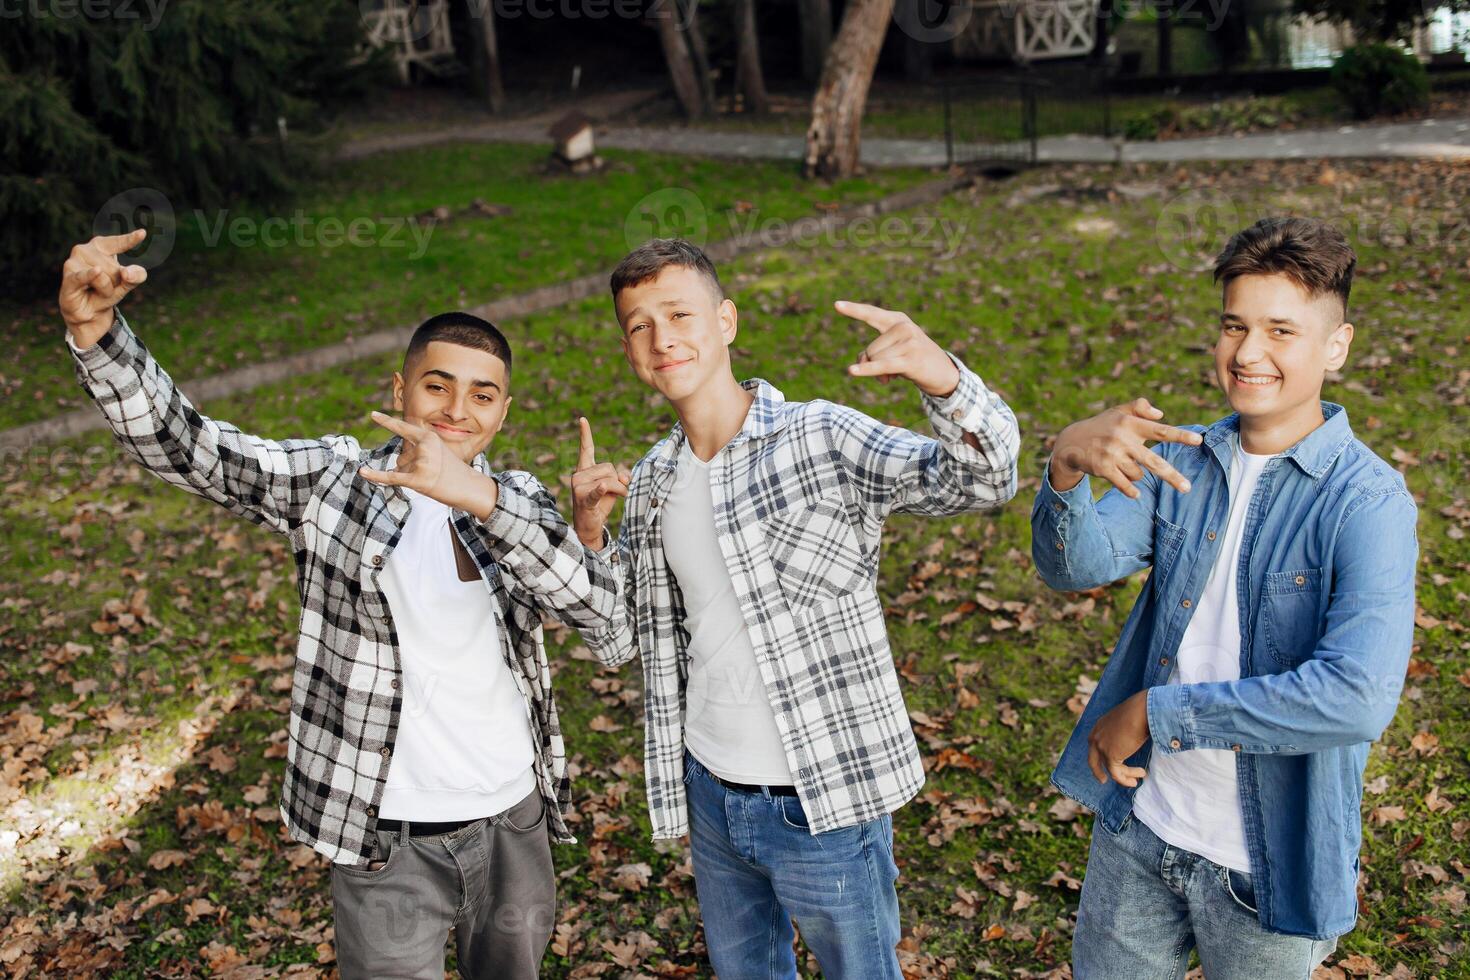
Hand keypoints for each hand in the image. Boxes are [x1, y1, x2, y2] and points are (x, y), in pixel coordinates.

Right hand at [60, 229, 149, 347]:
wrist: (88, 313)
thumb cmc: (106, 292)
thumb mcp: (127, 283)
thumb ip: (136, 275)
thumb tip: (126, 273)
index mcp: (101, 247)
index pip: (118, 242)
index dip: (130, 239)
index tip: (143, 233)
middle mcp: (85, 250)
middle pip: (115, 268)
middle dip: (115, 283)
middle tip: (104, 287)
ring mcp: (74, 262)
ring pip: (105, 276)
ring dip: (106, 290)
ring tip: (95, 291)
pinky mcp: (69, 277)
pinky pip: (85, 276)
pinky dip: (92, 276)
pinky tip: (96, 271)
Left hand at [358, 411, 497, 518]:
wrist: (471, 488)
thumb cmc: (454, 472)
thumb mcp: (439, 452)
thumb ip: (416, 452)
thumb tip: (393, 466)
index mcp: (429, 437)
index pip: (404, 428)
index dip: (386, 422)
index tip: (372, 415)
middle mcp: (425, 447)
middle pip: (401, 456)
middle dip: (411, 467)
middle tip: (434, 472)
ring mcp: (422, 463)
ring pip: (400, 468)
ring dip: (410, 476)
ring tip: (433, 479)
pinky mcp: (418, 479)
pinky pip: (391, 478)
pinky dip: (376, 476)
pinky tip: (363, 472)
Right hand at [570, 417, 628, 549]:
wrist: (588, 526)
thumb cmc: (600, 504)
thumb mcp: (612, 487)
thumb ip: (620, 478)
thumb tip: (625, 478)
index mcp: (584, 469)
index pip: (586, 449)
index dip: (585, 434)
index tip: (582, 419)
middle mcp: (578, 475)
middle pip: (609, 467)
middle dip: (618, 480)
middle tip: (618, 492)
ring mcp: (579, 487)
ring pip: (610, 479)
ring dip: (620, 489)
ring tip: (616, 498)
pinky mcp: (583, 499)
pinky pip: (596, 491)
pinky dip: (601, 490)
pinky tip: (603, 486)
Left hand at [836, 300, 959, 397]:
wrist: (943, 372)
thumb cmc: (913, 359)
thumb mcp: (893, 350)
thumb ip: (872, 354)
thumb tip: (859, 368)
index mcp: (898, 320)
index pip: (871, 314)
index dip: (853, 310)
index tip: (836, 305)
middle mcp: (903, 327)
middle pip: (869, 349)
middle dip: (874, 363)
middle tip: (892, 368)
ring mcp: (909, 342)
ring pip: (874, 359)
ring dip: (881, 372)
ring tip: (898, 373)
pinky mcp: (910, 360)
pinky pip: (881, 366)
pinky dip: (867, 371)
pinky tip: (852, 371)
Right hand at [1049, 398, 1202, 498]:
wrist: (1070, 442)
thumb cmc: (1101, 426)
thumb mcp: (1118, 411)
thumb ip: (1140, 407)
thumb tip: (1161, 414)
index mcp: (1130, 423)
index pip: (1161, 431)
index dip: (1180, 436)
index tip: (1199, 441)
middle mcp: (1122, 439)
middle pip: (1154, 462)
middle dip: (1172, 476)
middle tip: (1188, 488)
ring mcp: (1112, 455)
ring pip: (1138, 474)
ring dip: (1135, 473)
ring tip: (1121, 463)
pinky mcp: (1103, 469)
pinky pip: (1126, 485)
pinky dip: (1131, 490)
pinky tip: (1134, 493)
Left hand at [1087, 690, 1150, 787]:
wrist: (1142, 711)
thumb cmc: (1142, 712)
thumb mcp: (1128, 720)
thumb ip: (1125, 731)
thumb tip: (1136, 736)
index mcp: (1100, 725)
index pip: (1096, 743)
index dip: (1100, 755)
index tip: (1107, 763)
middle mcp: (1096, 735)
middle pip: (1093, 758)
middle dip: (1097, 770)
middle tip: (1103, 780)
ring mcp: (1100, 746)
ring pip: (1110, 767)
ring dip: (1125, 775)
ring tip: (1139, 777)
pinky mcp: (1109, 755)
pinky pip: (1116, 773)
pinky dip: (1125, 779)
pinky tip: (1136, 779)